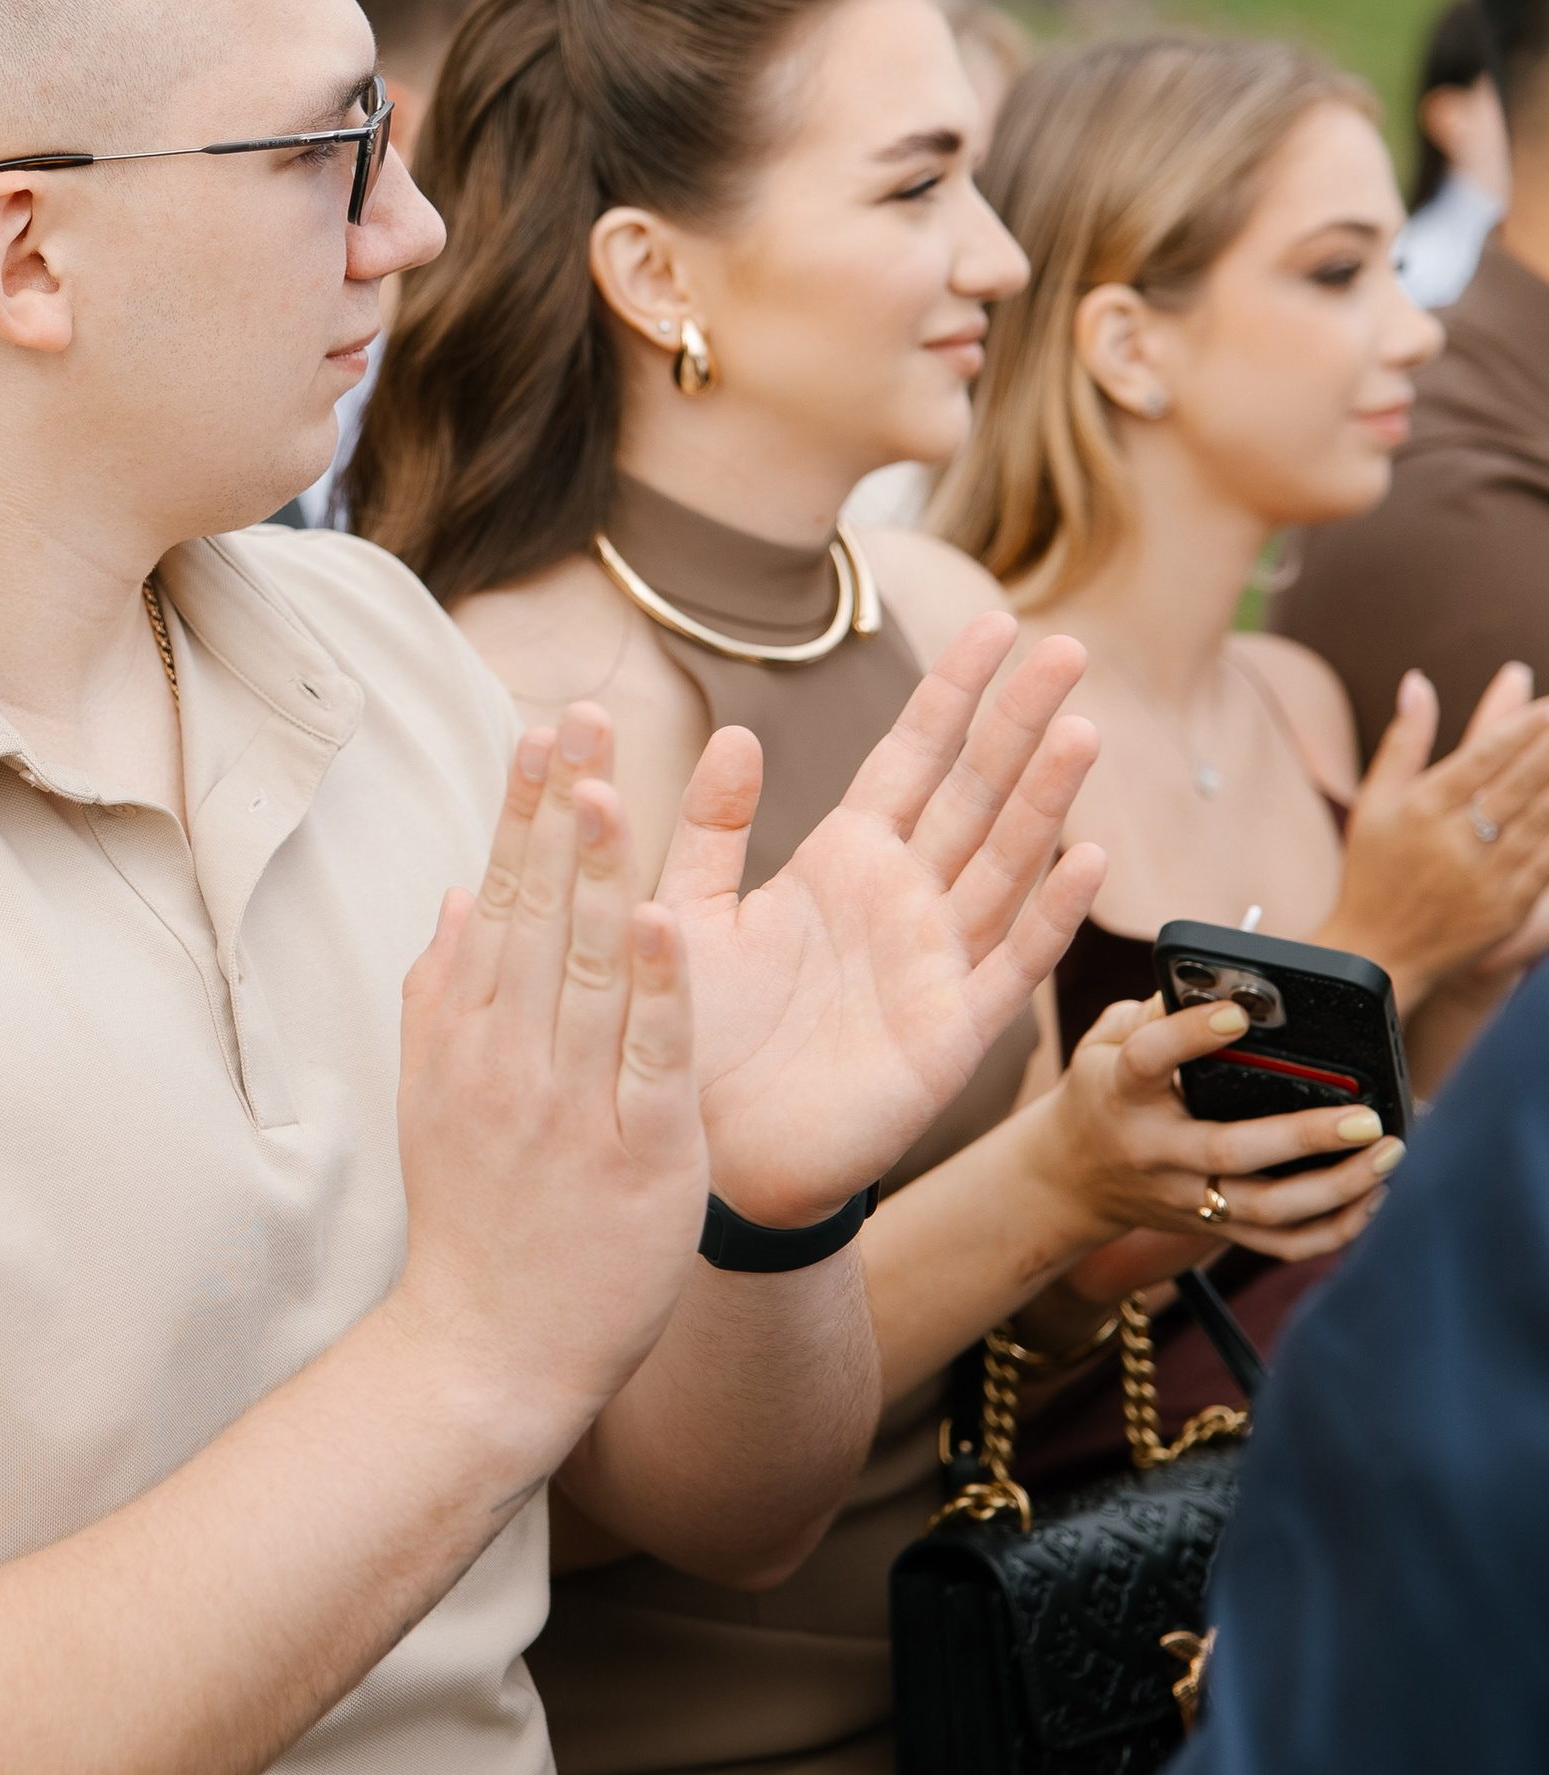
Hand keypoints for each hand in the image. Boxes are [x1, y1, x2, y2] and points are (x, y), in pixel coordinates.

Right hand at [393, 707, 708, 1473]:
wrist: (487, 1352)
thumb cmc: (473, 1220)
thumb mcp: (435, 1097)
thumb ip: (443, 993)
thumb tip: (459, 890)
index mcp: (469, 1035)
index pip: (501, 895)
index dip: (524, 807)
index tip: (545, 727)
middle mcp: (511, 1059)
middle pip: (540, 914)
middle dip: (561, 812)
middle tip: (582, 717)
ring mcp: (570, 1107)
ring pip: (585, 971)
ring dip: (597, 875)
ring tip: (610, 786)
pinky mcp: (637, 1158)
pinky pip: (646, 1060)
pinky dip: (652, 990)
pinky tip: (659, 919)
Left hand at [658, 616, 1105, 1229]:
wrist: (706, 1153)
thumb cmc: (695, 1033)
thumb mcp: (686, 912)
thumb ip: (710, 827)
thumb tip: (737, 732)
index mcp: (843, 860)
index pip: (912, 756)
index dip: (954, 692)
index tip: (999, 621)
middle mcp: (903, 900)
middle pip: (976, 792)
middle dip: (1020, 721)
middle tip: (1067, 648)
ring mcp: (937, 962)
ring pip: (1006, 863)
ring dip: (1046, 799)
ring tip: (1083, 727)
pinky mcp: (953, 1032)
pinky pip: (1012, 963)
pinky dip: (1050, 914)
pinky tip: (1087, 858)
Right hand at [1024, 993, 1396, 1265]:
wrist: (1070, 1178)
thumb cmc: (1102, 1092)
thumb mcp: (1105, 1040)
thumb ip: (1155, 1010)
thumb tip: (1227, 986)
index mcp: (1121, 1090)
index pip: (1149, 1059)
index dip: (1191, 1034)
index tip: (1238, 1012)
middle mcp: (1155, 1150)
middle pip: (1230, 1150)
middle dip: (1304, 1135)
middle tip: (1367, 1117)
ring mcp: (1186, 1196)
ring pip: (1266, 1209)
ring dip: (1336, 1187)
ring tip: (1389, 1154)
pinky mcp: (1212, 1227)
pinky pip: (1280, 1244)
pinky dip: (1333, 1229)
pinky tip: (1372, 1197)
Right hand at [1331, 662, 1548, 1007]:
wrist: (1380, 953)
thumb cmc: (1373, 868)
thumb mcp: (1375, 802)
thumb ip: (1404, 741)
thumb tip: (1418, 681)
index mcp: (1421, 809)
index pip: (1482, 756)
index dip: (1520, 727)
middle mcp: (1455, 841)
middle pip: (1519, 783)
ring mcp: (1486, 876)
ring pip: (1542, 819)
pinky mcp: (1509, 906)